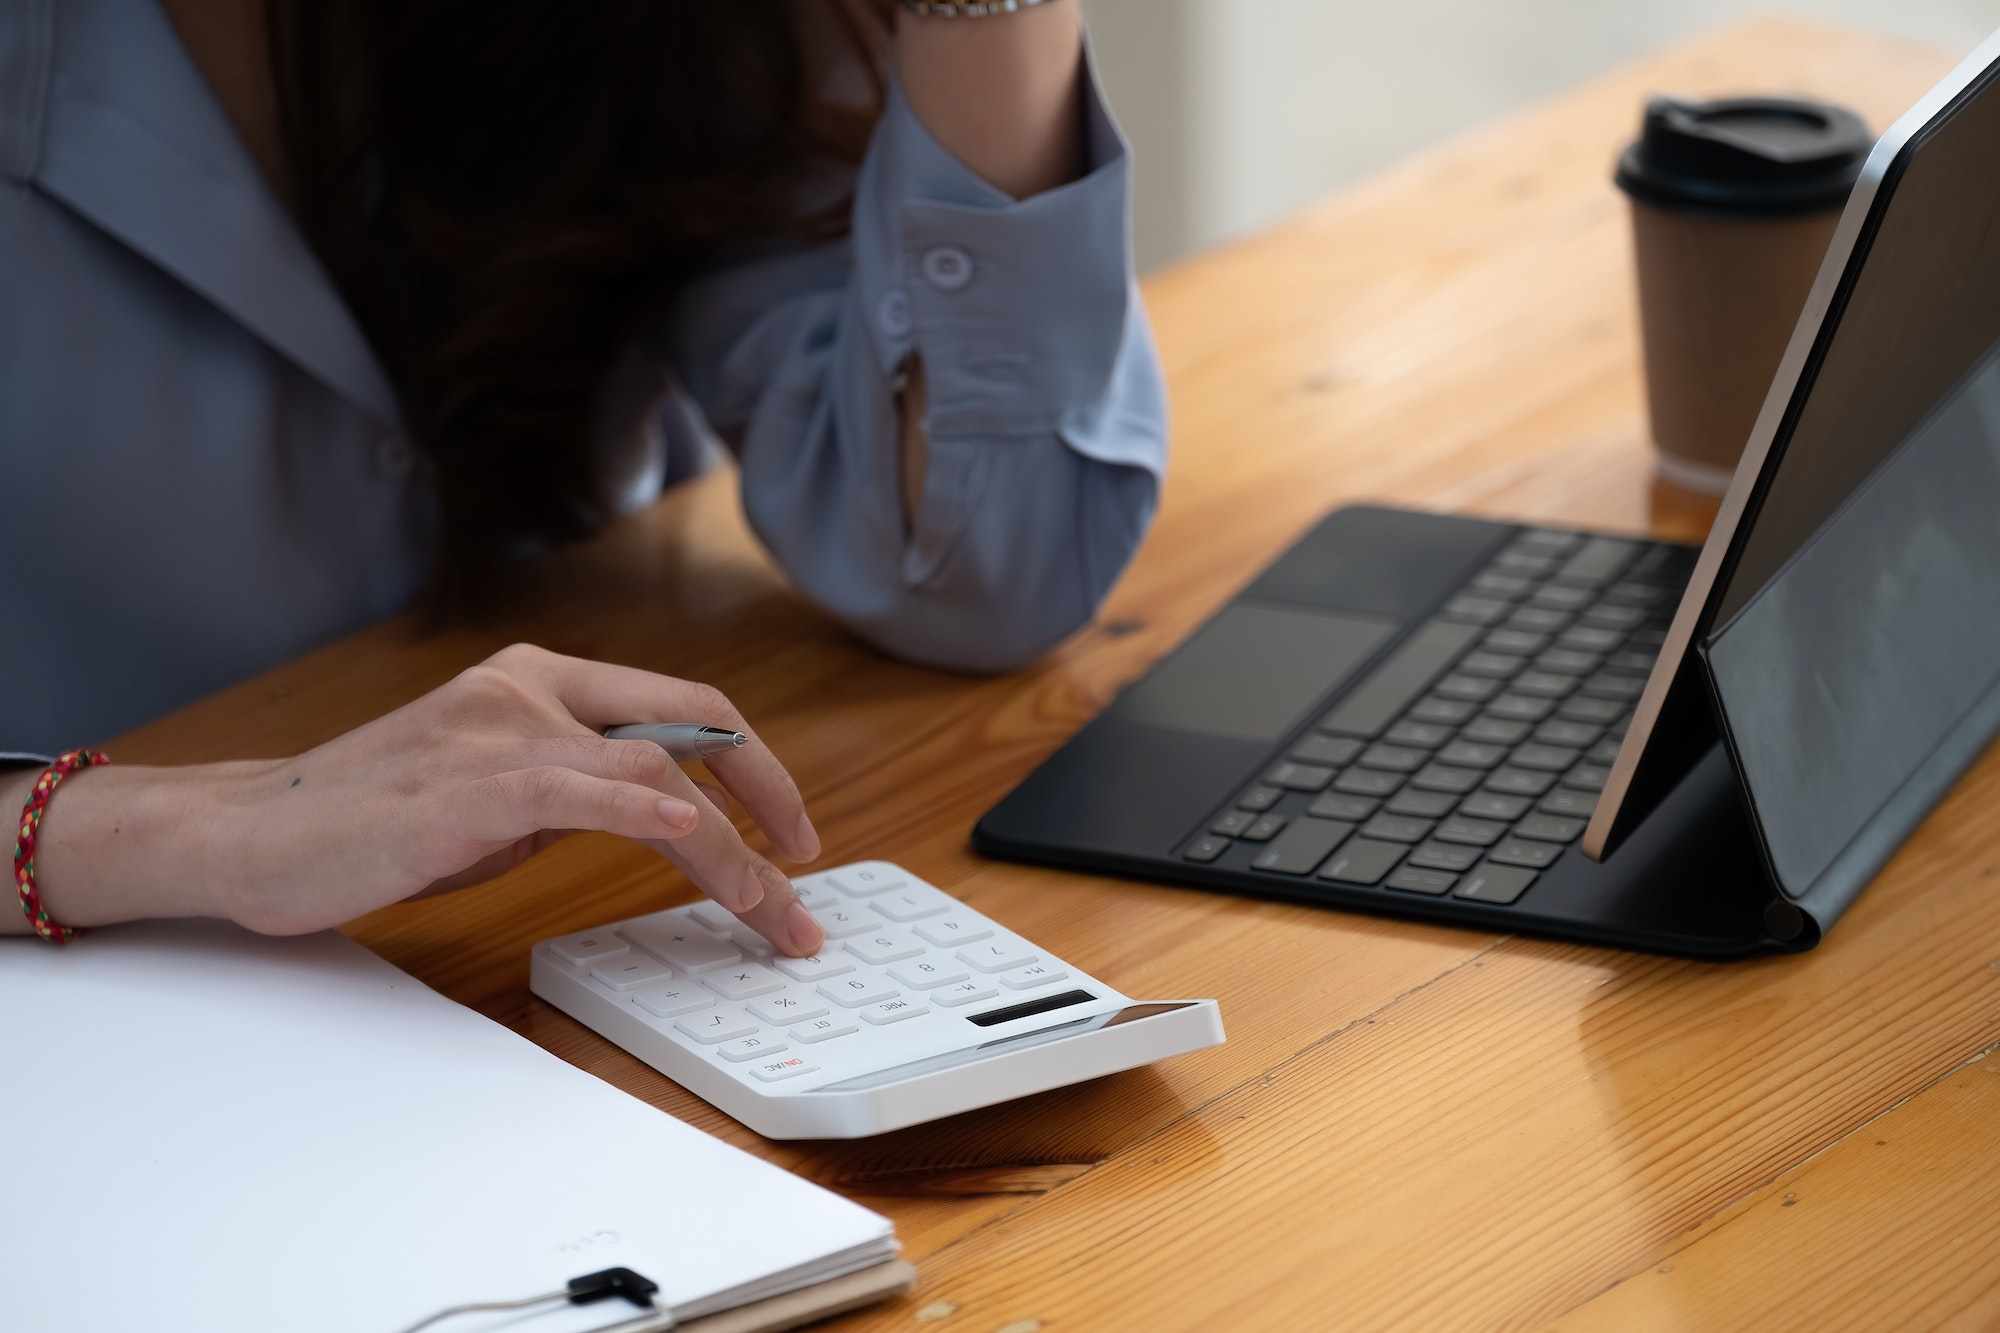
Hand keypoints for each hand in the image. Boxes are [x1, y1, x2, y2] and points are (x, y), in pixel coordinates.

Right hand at [12, 645, 826, 953]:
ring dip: (731, 849)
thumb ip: (572, 789)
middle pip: (691, 722)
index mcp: (540, 679)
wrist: (256, 834)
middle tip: (807, 871)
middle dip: (769, 793)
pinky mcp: (471, 785)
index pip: (681, 703)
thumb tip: (657, 820)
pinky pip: (583, 789)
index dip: (751, 762)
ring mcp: (503, 730)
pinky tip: (692, 837)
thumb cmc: (373, 818)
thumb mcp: (494, 790)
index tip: (789, 830)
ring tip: (770, 909)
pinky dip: (647, 812)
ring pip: (657, 771)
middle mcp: (530, 688)